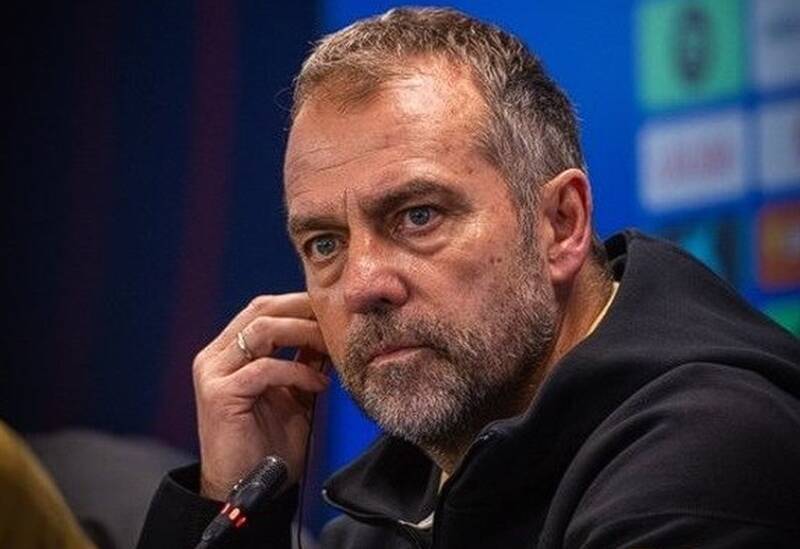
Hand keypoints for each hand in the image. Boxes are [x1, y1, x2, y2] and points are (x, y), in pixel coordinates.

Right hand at [193, 293, 329, 500]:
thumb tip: (329, 333)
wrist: (248, 489)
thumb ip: (304, 362)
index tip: (335, 312)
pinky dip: (297, 372)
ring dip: (303, 334)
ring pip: (262, 330)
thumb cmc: (270, 445)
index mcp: (229, 352)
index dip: (300, 304)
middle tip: (337, 321)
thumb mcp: (294, 394)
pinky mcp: (219, 395)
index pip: (264, 309)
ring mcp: (213, 374)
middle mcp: (216, 356)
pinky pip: (265, 369)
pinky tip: (319, 386)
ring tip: (331, 349)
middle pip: (261, 309)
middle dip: (304, 310)